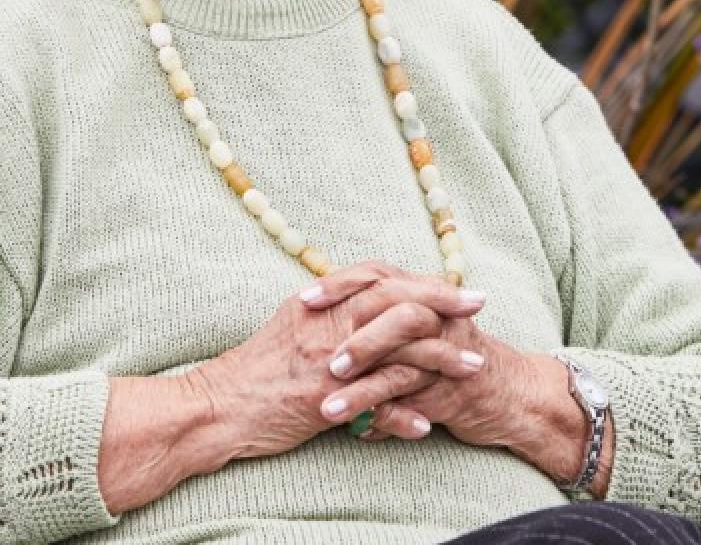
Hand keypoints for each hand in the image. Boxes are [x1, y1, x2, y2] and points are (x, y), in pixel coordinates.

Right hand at [190, 260, 488, 460]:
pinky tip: (426, 425)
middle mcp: (328, 321)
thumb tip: (367, 297)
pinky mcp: (325, 397)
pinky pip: (376, 403)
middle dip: (444, 302)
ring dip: (441, 358)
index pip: (381, 275)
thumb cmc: (258, 368)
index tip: (458, 285)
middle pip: (398, 300)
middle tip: (480, 306)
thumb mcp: (294, 324)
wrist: (220, 405)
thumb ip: (332, 309)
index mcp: (322, 301)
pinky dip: (404, 416)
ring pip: (398, 349)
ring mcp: (329, 358)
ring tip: (473, 366)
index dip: (422, 278)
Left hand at [304, 261, 560, 452]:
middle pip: (398, 317)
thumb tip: (320, 306)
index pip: (379, 275)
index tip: (303, 301)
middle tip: (325, 364)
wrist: (509, 394)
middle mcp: (440, 319)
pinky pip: (415, 408)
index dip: (341, 286)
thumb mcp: (418, 326)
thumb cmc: (449, 357)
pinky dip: (386, 422)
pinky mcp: (455, 395)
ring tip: (327, 411)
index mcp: (423, 295)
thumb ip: (378, 312)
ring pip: (404, 370)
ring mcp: (450, 358)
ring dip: (363, 393)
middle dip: (359, 341)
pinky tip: (359, 434)